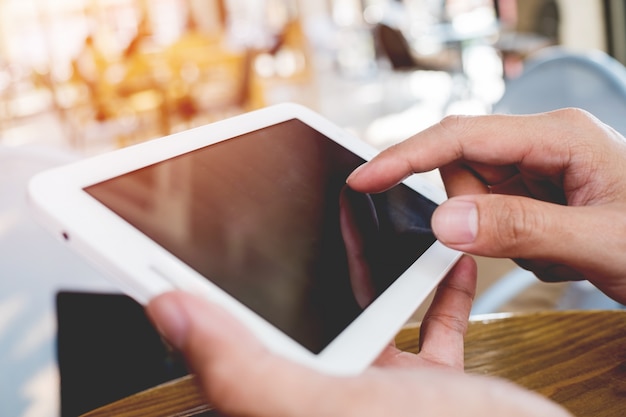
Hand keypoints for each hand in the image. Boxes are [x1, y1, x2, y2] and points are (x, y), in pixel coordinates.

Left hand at [147, 256, 569, 415]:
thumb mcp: (333, 407)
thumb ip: (247, 370)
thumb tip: (170, 311)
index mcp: (298, 397)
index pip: (232, 338)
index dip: (199, 290)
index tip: (182, 239)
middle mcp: (333, 393)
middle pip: (301, 311)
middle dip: (296, 260)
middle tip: (282, 207)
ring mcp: (384, 390)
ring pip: (365, 308)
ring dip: (368, 262)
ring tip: (364, 215)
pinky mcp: (433, 385)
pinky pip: (428, 325)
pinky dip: (436, 291)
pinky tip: (442, 259)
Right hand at [348, 108, 625, 303]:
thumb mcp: (598, 242)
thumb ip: (520, 229)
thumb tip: (444, 220)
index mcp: (558, 135)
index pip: (461, 137)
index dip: (406, 156)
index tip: (365, 178)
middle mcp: (542, 143)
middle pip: (462, 168)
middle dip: (473, 211)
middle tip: (526, 242)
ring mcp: (538, 168)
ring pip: (473, 195)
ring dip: (497, 231)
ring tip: (552, 248)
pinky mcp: (536, 191)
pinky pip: (492, 213)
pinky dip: (511, 241)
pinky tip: (555, 250)